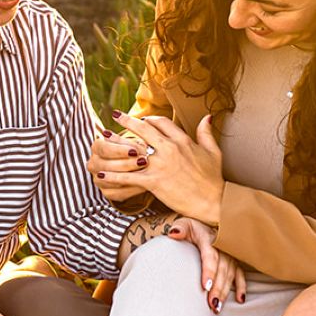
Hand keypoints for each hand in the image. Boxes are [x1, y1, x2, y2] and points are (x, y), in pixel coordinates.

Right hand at [88, 124, 148, 201]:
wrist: (134, 166)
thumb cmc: (134, 150)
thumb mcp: (133, 144)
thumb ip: (133, 143)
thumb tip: (140, 142)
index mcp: (97, 147)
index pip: (103, 148)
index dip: (118, 150)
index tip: (134, 151)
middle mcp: (93, 163)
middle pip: (105, 165)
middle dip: (126, 164)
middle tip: (143, 162)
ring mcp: (98, 179)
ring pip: (110, 180)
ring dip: (129, 177)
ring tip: (145, 173)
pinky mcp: (106, 192)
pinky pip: (117, 193)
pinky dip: (131, 189)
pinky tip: (144, 185)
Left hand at [108, 110, 226, 223]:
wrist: (213, 201)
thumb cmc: (213, 179)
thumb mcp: (213, 152)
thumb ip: (206, 133)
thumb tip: (206, 117)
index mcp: (182, 141)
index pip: (161, 123)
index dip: (150, 120)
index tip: (142, 120)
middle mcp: (169, 149)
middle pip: (143, 129)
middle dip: (127, 121)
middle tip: (116, 115)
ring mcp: (160, 165)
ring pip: (132, 151)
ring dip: (115, 144)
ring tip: (101, 138)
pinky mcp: (154, 181)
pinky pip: (129, 177)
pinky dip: (114, 175)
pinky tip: (102, 173)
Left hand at [165, 216, 245, 313]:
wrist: (207, 226)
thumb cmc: (194, 228)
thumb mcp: (186, 224)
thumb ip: (180, 228)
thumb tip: (173, 234)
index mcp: (209, 238)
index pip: (210, 256)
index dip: (209, 271)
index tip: (206, 286)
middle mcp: (223, 248)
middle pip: (222, 270)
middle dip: (218, 288)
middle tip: (211, 304)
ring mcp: (231, 256)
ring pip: (230, 275)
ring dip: (225, 292)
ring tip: (217, 307)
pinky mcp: (236, 262)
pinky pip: (241, 275)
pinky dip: (241, 287)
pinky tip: (240, 300)